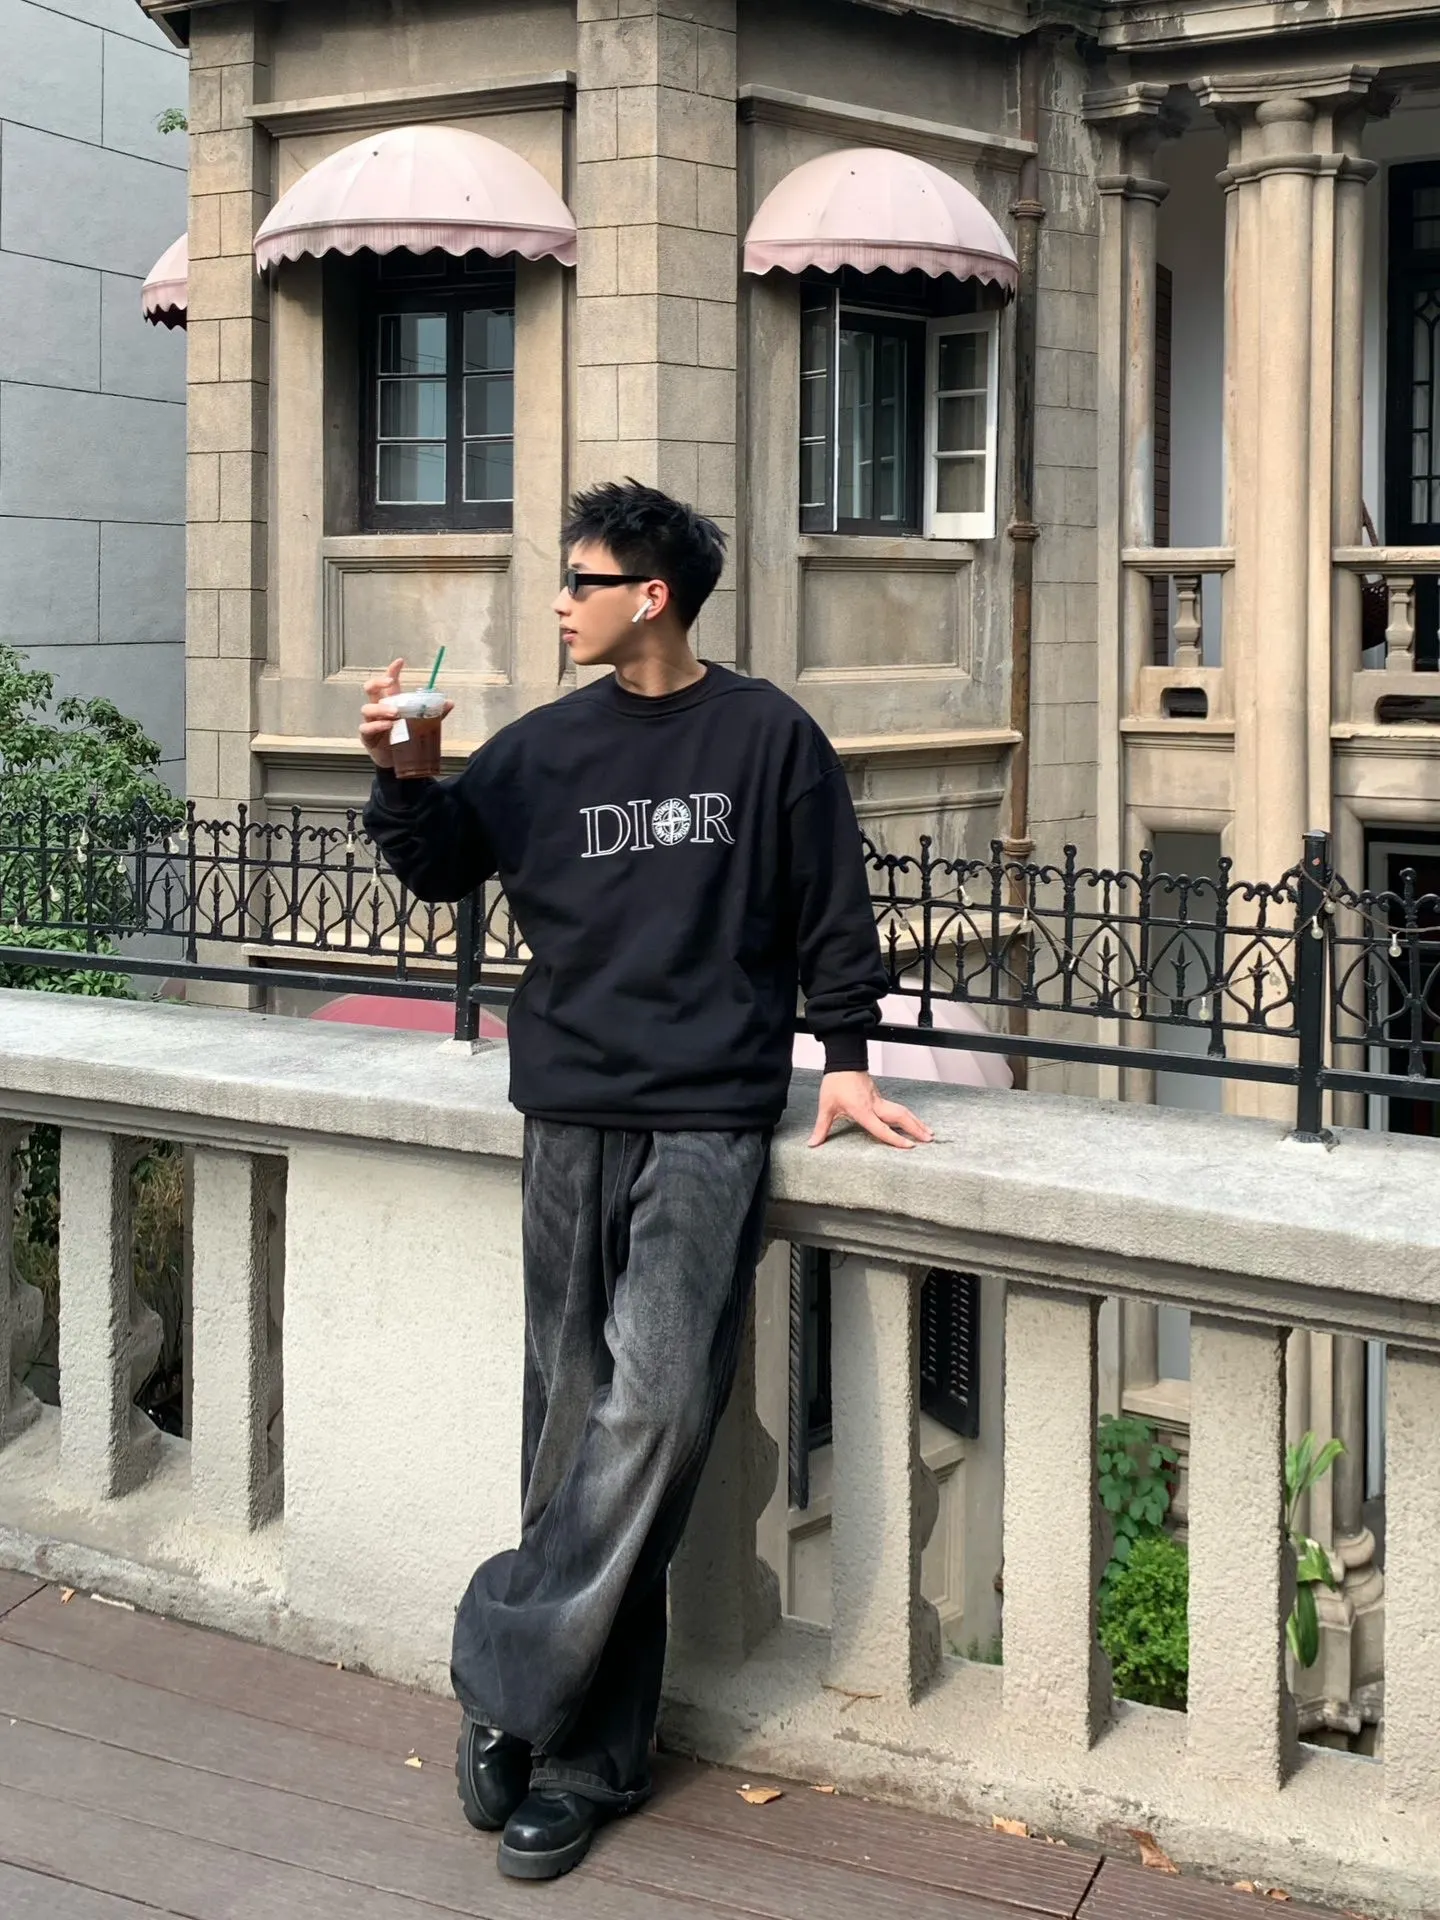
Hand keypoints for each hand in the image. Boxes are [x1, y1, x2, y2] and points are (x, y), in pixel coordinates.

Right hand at [359, 657, 454, 769]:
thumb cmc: (406, 738)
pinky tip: (388, 726)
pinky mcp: (367, 737)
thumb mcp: (421, 725)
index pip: (388, 682)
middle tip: (390, 682)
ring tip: (395, 713)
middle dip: (378, 682)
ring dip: (381, 708)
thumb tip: (449, 703)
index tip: (400, 662)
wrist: (397, 763)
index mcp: (391, 702)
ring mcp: (371, 722)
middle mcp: (378, 709)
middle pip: (370, 688)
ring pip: (367, 708)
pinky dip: (376, 726)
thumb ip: (434, 714)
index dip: (392, 671)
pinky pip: (366, 728)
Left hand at [808, 1071, 933, 1150]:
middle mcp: (875, 1105)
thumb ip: (822, 1127)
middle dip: (916, 1128)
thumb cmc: (836, 1082)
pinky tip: (913, 1122)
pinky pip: (897, 1108)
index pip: (881, 1128)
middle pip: (900, 1117)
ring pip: (902, 1111)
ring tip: (927, 1132)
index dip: (895, 1138)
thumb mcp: (826, 1106)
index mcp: (862, 1110)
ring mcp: (879, 1100)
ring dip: (916, 1122)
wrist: (843, 1061)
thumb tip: (813, 1143)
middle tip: (928, 1139)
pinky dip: (908, 1116)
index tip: (909, 1146)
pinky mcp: (879, 1096)